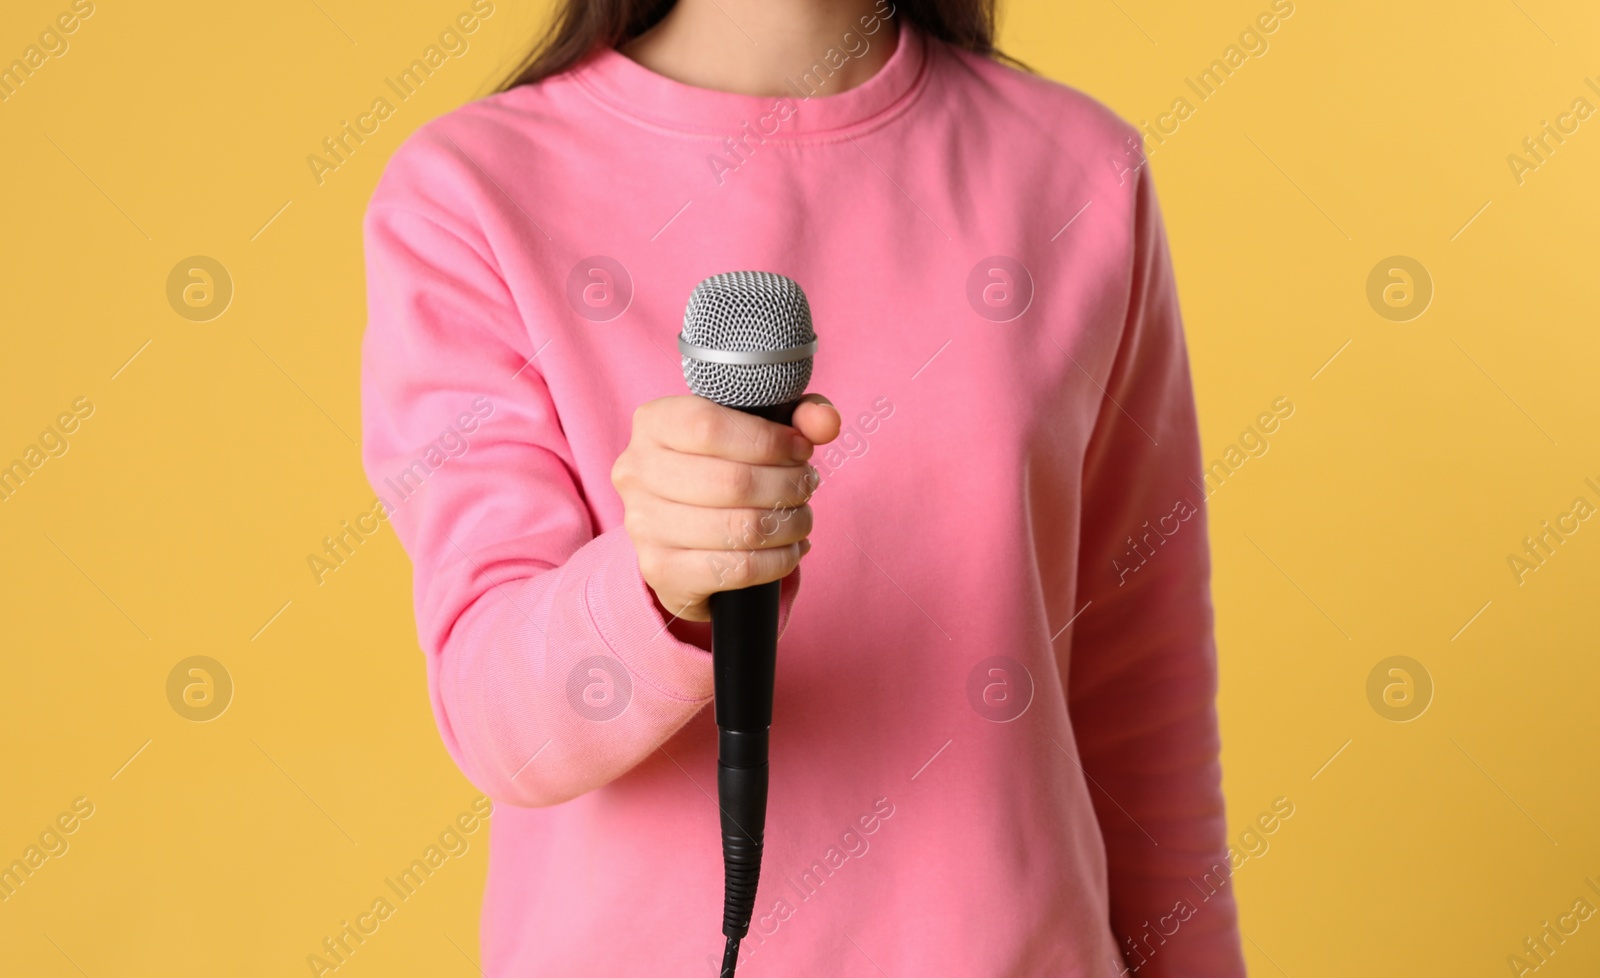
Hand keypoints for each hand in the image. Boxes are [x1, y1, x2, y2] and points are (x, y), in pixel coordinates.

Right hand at [612, 393, 840, 621]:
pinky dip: (778, 561)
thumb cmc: (723, 468)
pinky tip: (789, 549)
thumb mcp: (758, 430)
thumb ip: (796, 416)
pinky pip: (738, 569)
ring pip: (740, 528)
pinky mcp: (661, 570)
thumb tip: (825, 422)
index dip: (768, 440)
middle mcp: (637, 471)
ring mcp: (643, 524)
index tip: (801, 449)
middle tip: (806, 487)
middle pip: (732, 481)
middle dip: (787, 485)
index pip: (709, 426)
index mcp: (653, 423)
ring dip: (789, 524)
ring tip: (801, 518)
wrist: (684, 536)